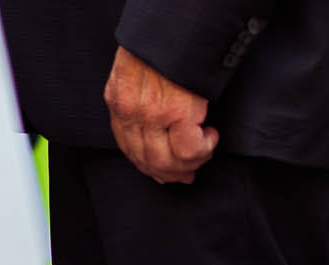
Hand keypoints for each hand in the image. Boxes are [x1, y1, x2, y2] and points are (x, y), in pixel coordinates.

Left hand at [104, 46, 218, 183]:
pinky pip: (190, 151)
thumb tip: (154, 127)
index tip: (166, 172)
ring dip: (191, 163)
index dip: (149, 166)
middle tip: (190, 171)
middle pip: (148, 161)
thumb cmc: (161, 46)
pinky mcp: (178, 113)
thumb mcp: (135, 70)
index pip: (128, 147)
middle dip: (172, 173)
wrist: (175, 27)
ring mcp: (153, 114)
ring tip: (205, 148)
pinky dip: (205, 150)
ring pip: (168, 162)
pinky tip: (211, 134)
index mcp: (118, 100)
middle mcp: (131, 111)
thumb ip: (136, 97)